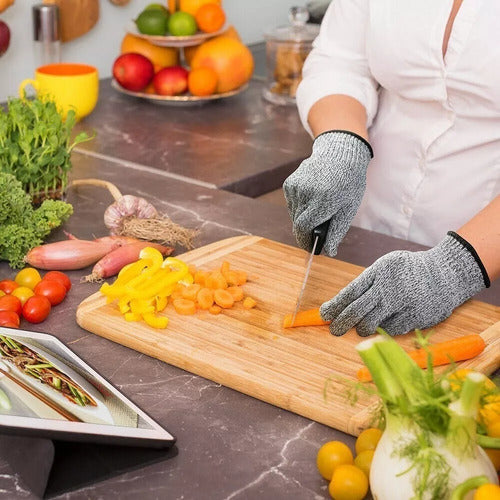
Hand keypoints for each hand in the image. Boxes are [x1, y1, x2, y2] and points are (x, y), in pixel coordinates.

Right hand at [283, 131, 371, 255]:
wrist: (340, 154)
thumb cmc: (349, 183)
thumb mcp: (348, 208)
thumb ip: (337, 231)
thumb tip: (328, 251)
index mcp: (323, 199)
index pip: (304, 227)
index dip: (306, 240)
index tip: (311, 247)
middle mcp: (306, 192)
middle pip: (298, 223)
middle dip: (306, 231)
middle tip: (316, 232)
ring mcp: (296, 186)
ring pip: (294, 214)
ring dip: (303, 218)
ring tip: (318, 209)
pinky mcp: (289, 183)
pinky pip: (292, 204)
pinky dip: (300, 207)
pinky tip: (312, 198)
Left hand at [320, 232, 488, 336]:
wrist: (447, 273)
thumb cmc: (410, 270)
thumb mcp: (387, 266)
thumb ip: (368, 282)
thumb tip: (342, 304)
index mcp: (379, 271)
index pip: (351, 292)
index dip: (335, 306)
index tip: (324, 315)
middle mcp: (389, 288)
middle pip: (358, 310)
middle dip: (342, 322)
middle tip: (334, 330)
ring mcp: (403, 304)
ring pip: (372, 323)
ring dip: (361, 328)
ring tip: (359, 329)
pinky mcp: (415, 317)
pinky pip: (390, 330)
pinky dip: (382, 330)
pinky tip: (382, 325)